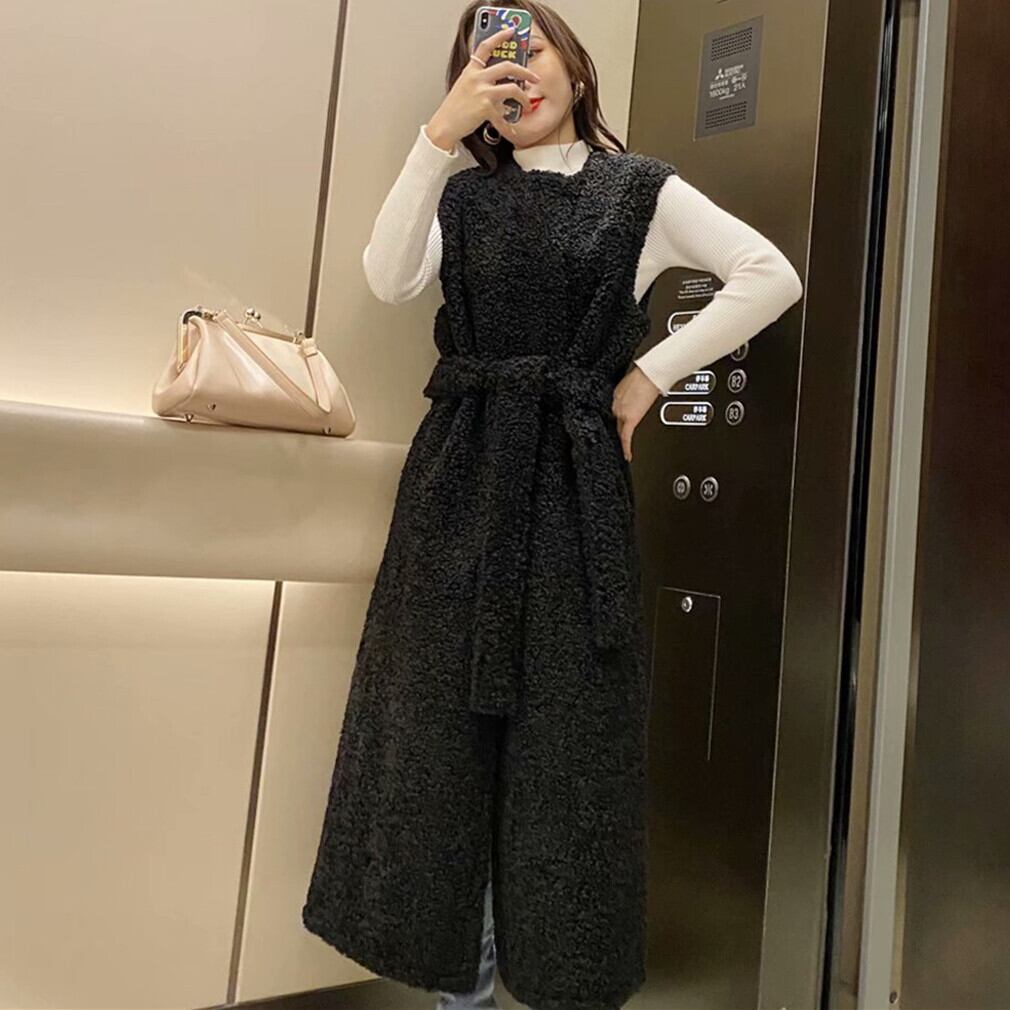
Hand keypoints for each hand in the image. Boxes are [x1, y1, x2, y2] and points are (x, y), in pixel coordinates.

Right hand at [425, 25, 539, 149]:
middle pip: (507, 66)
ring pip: (512, 88)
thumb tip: (501, 83)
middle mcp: (477, 78)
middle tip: (534, 78)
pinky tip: (512, 130)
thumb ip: (480, 80)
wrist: (444, 125)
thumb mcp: (465, 86)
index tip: (511, 31)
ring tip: (527, 104)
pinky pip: (504, 115)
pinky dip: (509, 125)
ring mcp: (481, 92)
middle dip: (525, 72)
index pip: (486, 46)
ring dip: (523, 97)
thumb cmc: (455, 108)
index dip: (499, 36)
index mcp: (471, 70)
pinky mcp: (485, 108)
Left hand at [612, 365, 662, 462]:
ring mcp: (622, 413)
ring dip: (624, 438)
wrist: (649, 375)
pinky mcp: (631, 419)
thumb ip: (626, 399)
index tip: (617, 429)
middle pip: (616, 423)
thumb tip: (629, 406)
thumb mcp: (628, 387)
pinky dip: (626, 447)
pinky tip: (627, 456)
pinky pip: (626, 436)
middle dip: (619, 432)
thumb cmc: (644, 377)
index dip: (615, 422)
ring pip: (621, 430)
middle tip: (620, 444)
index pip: (613, 415)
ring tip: (627, 451)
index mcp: (615, 399)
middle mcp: (616, 407)